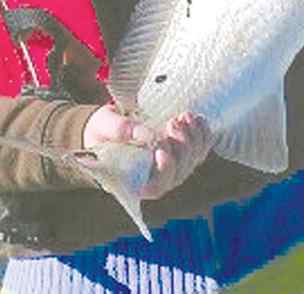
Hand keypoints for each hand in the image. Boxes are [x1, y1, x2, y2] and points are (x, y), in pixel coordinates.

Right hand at [83, 105, 213, 199]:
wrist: (107, 127)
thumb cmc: (100, 133)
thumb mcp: (104, 128)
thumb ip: (121, 130)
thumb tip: (146, 134)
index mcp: (135, 181)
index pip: (157, 186)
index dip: (165, 170)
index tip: (162, 147)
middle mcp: (157, 178)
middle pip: (180, 171)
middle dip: (182, 146)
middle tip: (173, 122)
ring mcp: (172, 167)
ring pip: (193, 160)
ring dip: (194, 138)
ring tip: (185, 116)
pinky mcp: (180, 152)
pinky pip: (199, 149)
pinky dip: (202, 134)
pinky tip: (198, 119)